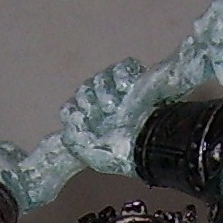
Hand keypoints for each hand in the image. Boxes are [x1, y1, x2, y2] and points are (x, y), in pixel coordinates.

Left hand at [59, 57, 147, 174]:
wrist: (151, 142)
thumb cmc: (125, 154)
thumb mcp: (92, 155)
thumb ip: (74, 141)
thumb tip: (73, 116)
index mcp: (95, 126)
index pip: (71, 109)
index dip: (71, 110)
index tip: (78, 116)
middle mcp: (107, 110)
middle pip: (85, 89)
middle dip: (87, 98)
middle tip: (100, 111)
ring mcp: (123, 95)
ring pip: (101, 77)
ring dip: (103, 89)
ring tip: (113, 105)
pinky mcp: (138, 81)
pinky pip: (123, 67)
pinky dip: (121, 75)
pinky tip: (126, 89)